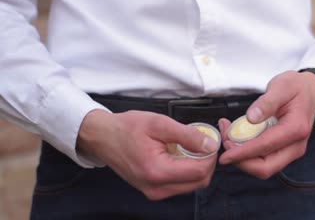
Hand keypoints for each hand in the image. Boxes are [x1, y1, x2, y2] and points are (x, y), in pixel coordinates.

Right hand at [77, 109, 218, 199]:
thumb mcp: (159, 123)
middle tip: (203, 142)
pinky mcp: (153, 190)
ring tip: (189, 146)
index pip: (200, 171)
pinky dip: (186, 170)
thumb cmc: (126, 128)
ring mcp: (154, 192)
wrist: (102, 137)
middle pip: (199, 182)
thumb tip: (210, 145)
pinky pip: (180, 184)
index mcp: (157, 172)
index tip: (210, 140)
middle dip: (206, 162)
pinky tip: (179, 154)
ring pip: (191, 185)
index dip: (211, 156)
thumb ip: (187, 135)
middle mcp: (156, 188)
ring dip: (197, 166)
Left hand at [218, 70, 314, 178]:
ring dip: (242, 157)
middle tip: (225, 142)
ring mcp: (290, 151)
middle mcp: (295, 146)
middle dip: (241, 160)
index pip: (265, 147)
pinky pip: (263, 159)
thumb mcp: (282, 86)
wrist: (312, 91)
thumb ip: (267, 102)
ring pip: (263, 167)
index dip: (242, 153)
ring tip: (228, 136)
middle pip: (265, 168)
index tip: (224, 153)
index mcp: (296, 129)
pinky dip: (247, 153)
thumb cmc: (297, 88)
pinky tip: (237, 138)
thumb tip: (251, 118)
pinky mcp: (284, 151)